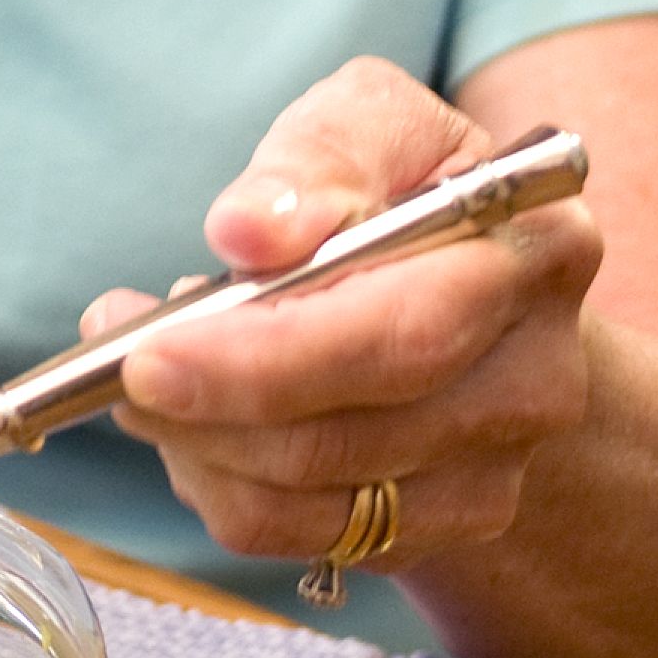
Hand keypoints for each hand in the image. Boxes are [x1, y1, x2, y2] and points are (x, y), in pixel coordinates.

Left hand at [84, 56, 601, 578]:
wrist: (482, 289)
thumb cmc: (408, 189)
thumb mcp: (375, 122)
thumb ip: (319, 156)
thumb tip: (250, 232)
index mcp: (537, 254)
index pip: (399, 332)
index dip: (269, 356)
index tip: (152, 348)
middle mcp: (536, 377)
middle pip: (354, 433)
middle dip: (213, 408)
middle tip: (119, 367)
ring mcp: (498, 468)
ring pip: (314, 497)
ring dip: (200, 444)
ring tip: (152, 374)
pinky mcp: (446, 525)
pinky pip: (301, 536)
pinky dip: (222, 484)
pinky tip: (198, 422)